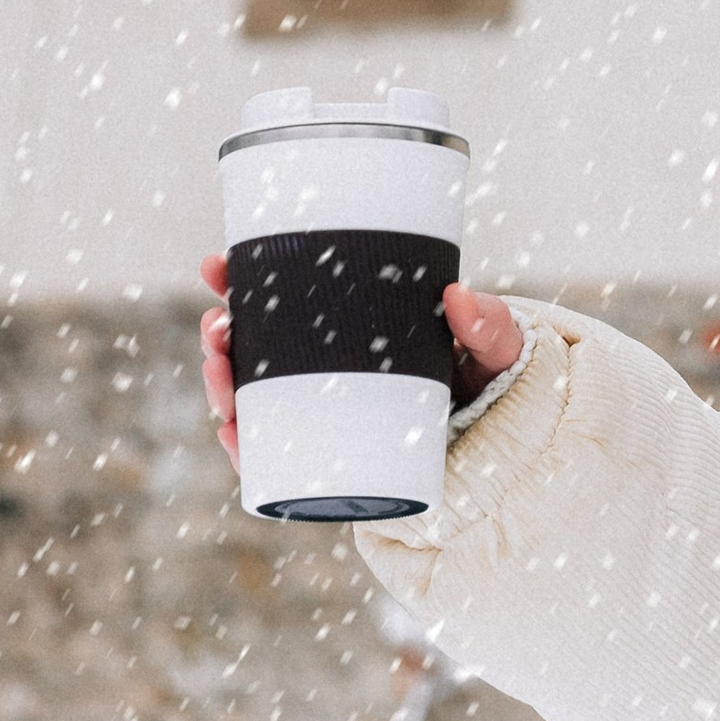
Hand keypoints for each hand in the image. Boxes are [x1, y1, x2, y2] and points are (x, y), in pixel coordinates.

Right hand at [198, 255, 525, 467]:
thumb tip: (460, 297)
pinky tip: (231, 434)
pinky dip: (246, 445)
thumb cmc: (490, 378)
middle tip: (217, 329)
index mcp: (347, 325)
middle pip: (253, 347)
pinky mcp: (329, 455)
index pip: (282, 298)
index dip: (238, 280)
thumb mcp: (493, 346)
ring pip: (252, 396)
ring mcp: (322, 410)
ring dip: (223, 385)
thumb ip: (487, 324)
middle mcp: (325, 366)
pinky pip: (274, 451)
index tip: (214, 265)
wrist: (505, 440)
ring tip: (219, 376)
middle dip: (220, 336)